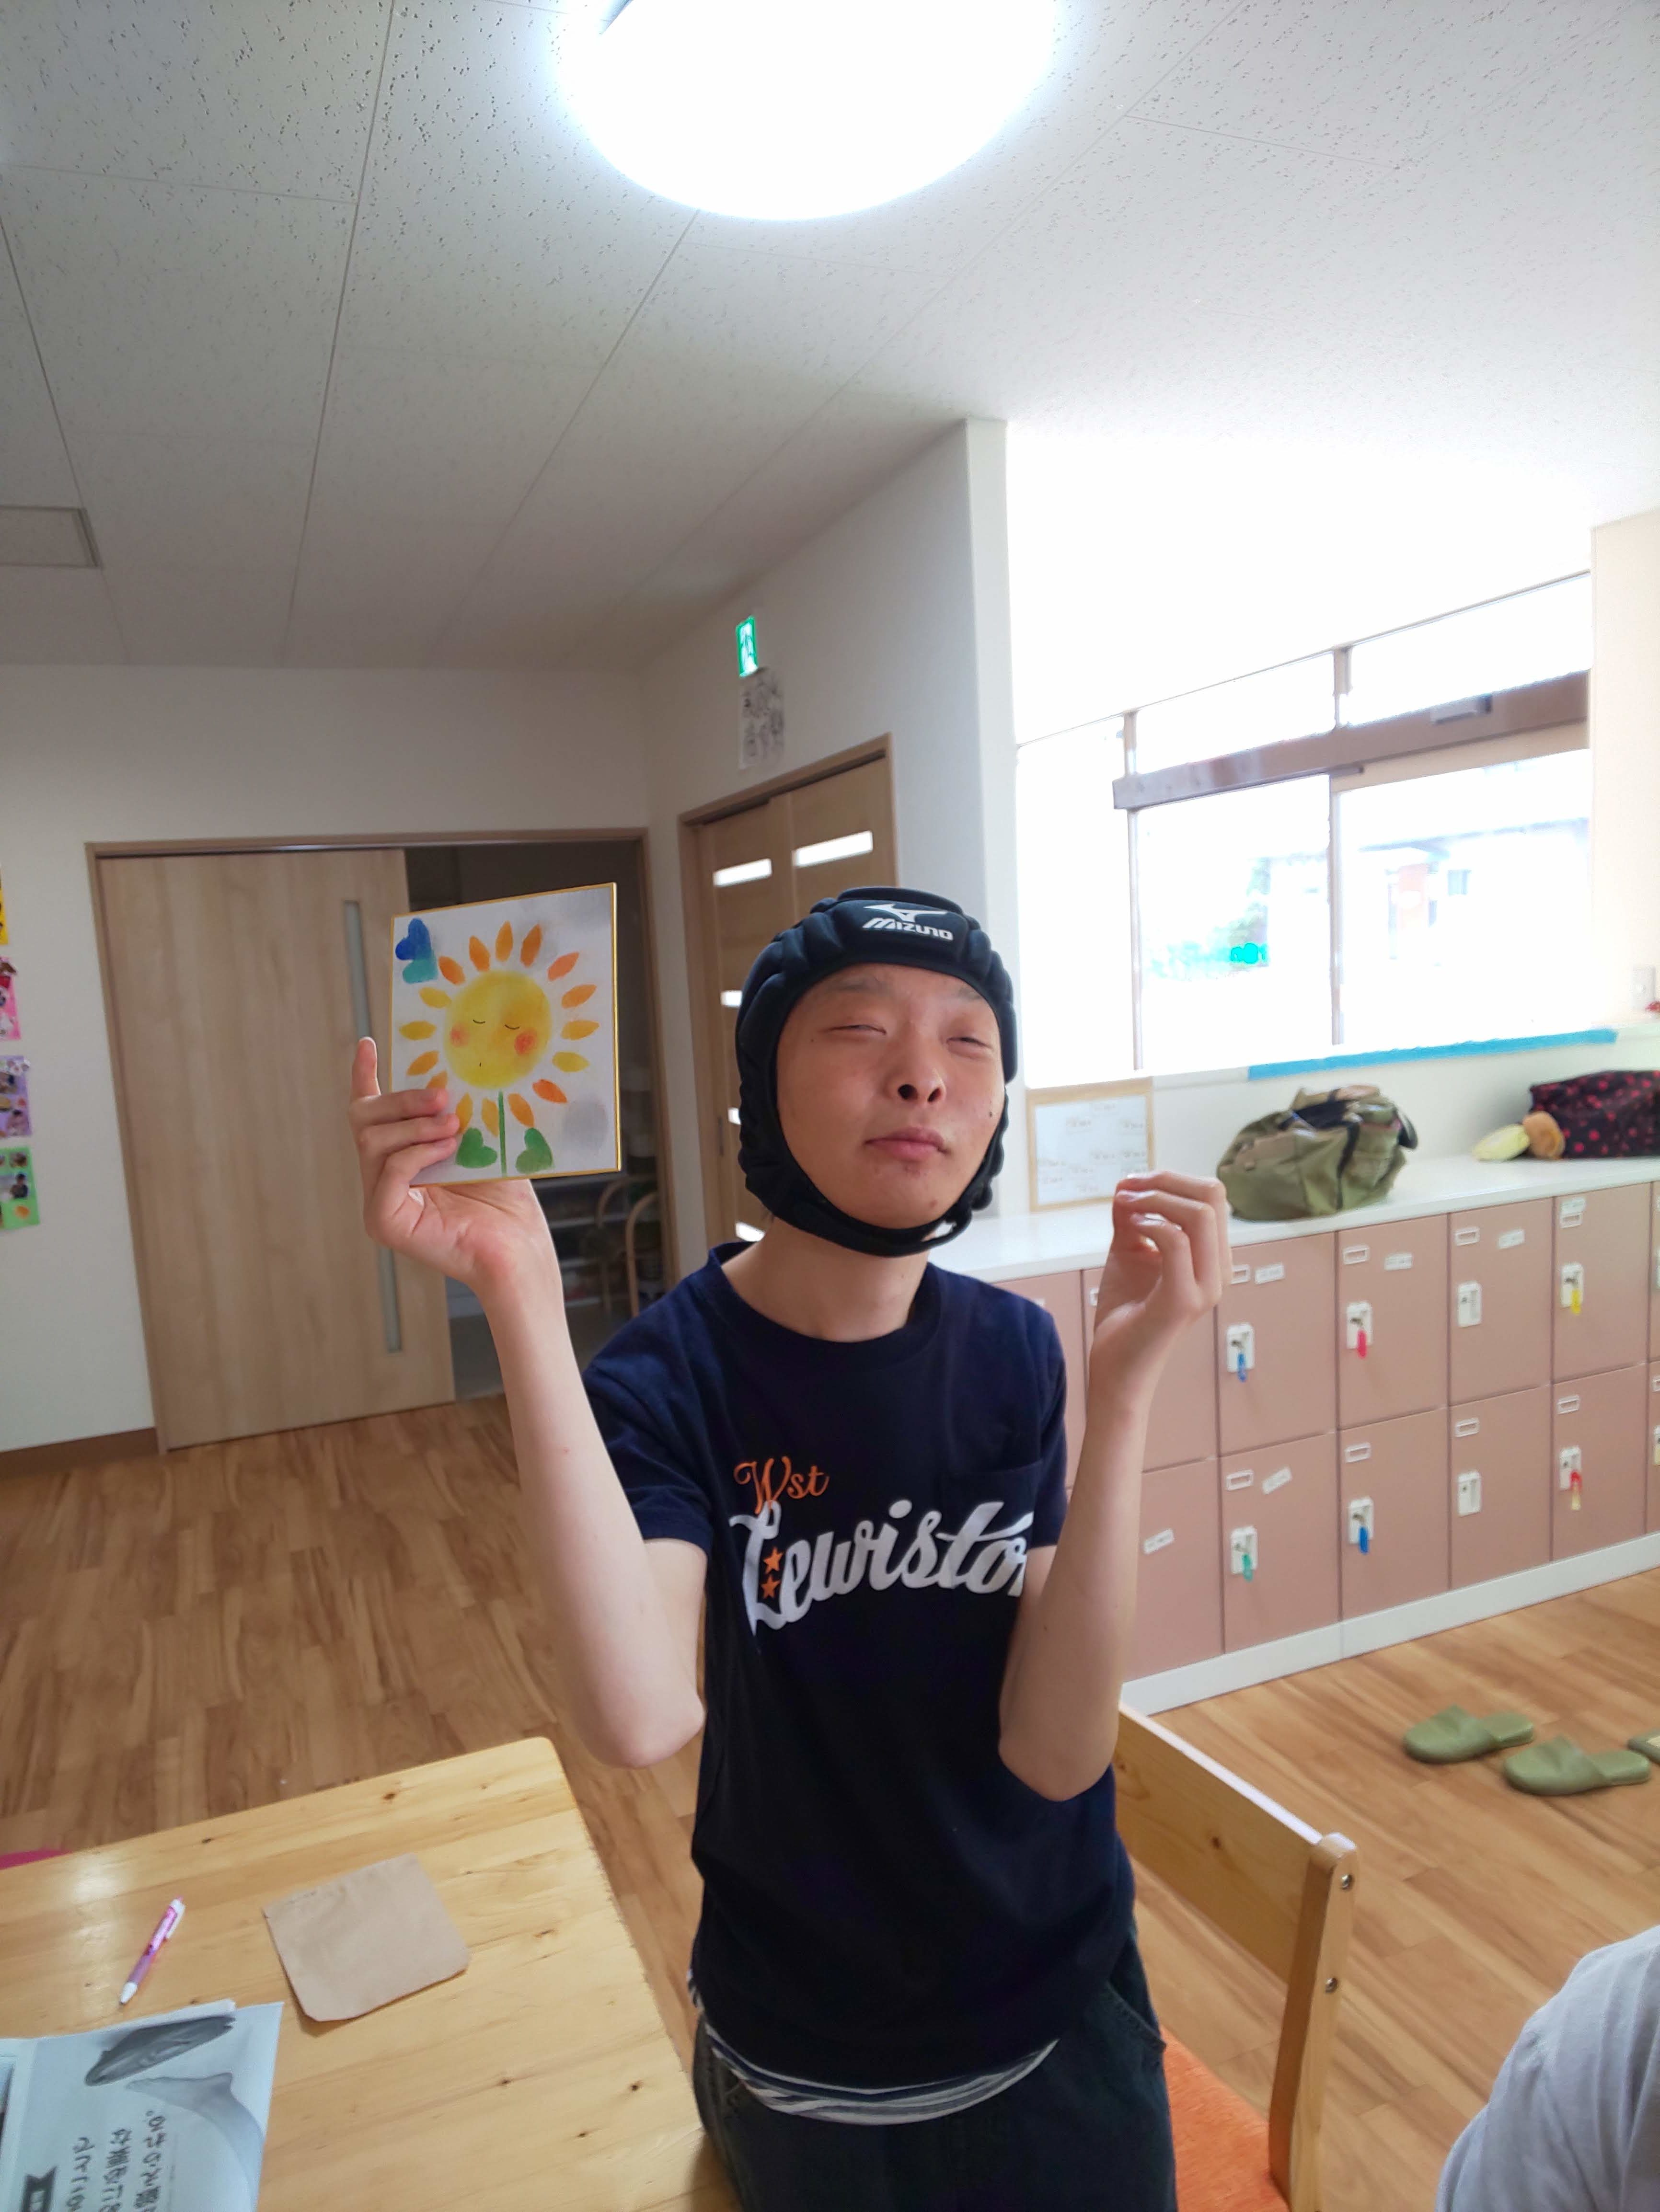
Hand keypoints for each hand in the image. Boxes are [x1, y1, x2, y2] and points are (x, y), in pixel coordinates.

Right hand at [348, 1039, 557, 1302]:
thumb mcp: (482, 1143)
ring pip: (372, 1140)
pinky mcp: (384, 1221)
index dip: (364, 1076)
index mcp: (400, 1159)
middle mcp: (381, 1180)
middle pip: (364, 1120)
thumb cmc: (506, 1201)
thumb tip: (452, 1072)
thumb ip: (460, 1113)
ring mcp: (378, 1202)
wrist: (519, 1249)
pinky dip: (416, 1154)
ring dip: (415, 1126)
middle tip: (443, 1098)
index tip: (368, 1043)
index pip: (371, 1114)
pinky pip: (388, 1171)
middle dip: (401, 1100)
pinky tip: (447, 1152)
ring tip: (453, 1128)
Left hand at [1086, 1170, 1228, 1402]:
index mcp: (1211, 1256)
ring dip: (1156, 1198)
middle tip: (1128, 1188)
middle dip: (1166, 1180)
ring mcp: (1205, 1286)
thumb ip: (1132, 1218)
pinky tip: (1128, 1227)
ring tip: (1126, 1205)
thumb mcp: (1128, 1252)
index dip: (1170, 1178)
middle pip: (1213, 1196)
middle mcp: (1217, 1270)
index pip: (1211, 1196)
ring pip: (1200, 1215)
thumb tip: (1127, 1183)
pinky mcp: (1183, 1300)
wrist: (1116, 1365)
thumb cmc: (1125, 1311)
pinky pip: (1176, 1243)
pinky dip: (1149, 1223)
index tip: (1131, 1183)